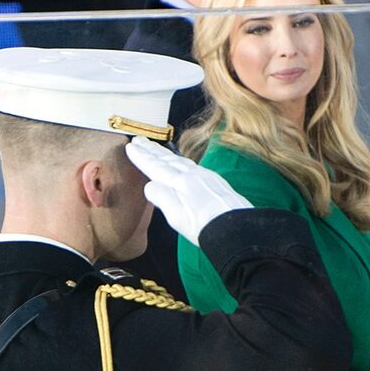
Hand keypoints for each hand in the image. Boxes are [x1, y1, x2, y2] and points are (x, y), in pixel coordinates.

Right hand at [125, 136, 252, 245]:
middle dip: (152, 150)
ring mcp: (208, 177)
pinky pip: (193, 166)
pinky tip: (181, 163)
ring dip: (166, 154)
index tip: (130, 147)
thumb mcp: (177, 216)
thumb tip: (151, 185)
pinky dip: (181, 161)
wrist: (238, 230)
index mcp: (182, 183)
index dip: (142, 158)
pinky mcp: (216, 183)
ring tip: (156, 149)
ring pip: (182, 161)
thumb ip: (162, 197)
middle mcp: (195, 175)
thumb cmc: (206, 227)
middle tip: (139, 140)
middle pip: (169, 160)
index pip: (156, 167)